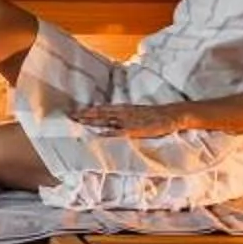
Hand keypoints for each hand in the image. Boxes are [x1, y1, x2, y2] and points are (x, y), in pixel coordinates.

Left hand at [72, 103, 188, 137]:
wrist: (172, 114)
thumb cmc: (157, 116)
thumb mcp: (140, 114)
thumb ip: (128, 117)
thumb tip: (118, 122)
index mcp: (125, 109)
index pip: (103, 108)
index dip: (89, 110)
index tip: (76, 111)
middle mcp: (124, 112)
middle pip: (101, 112)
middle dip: (85, 114)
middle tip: (70, 115)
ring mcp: (129, 120)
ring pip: (106, 119)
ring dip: (92, 119)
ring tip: (78, 120)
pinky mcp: (135, 129)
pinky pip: (119, 131)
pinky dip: (109, 132)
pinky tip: (99, 134)